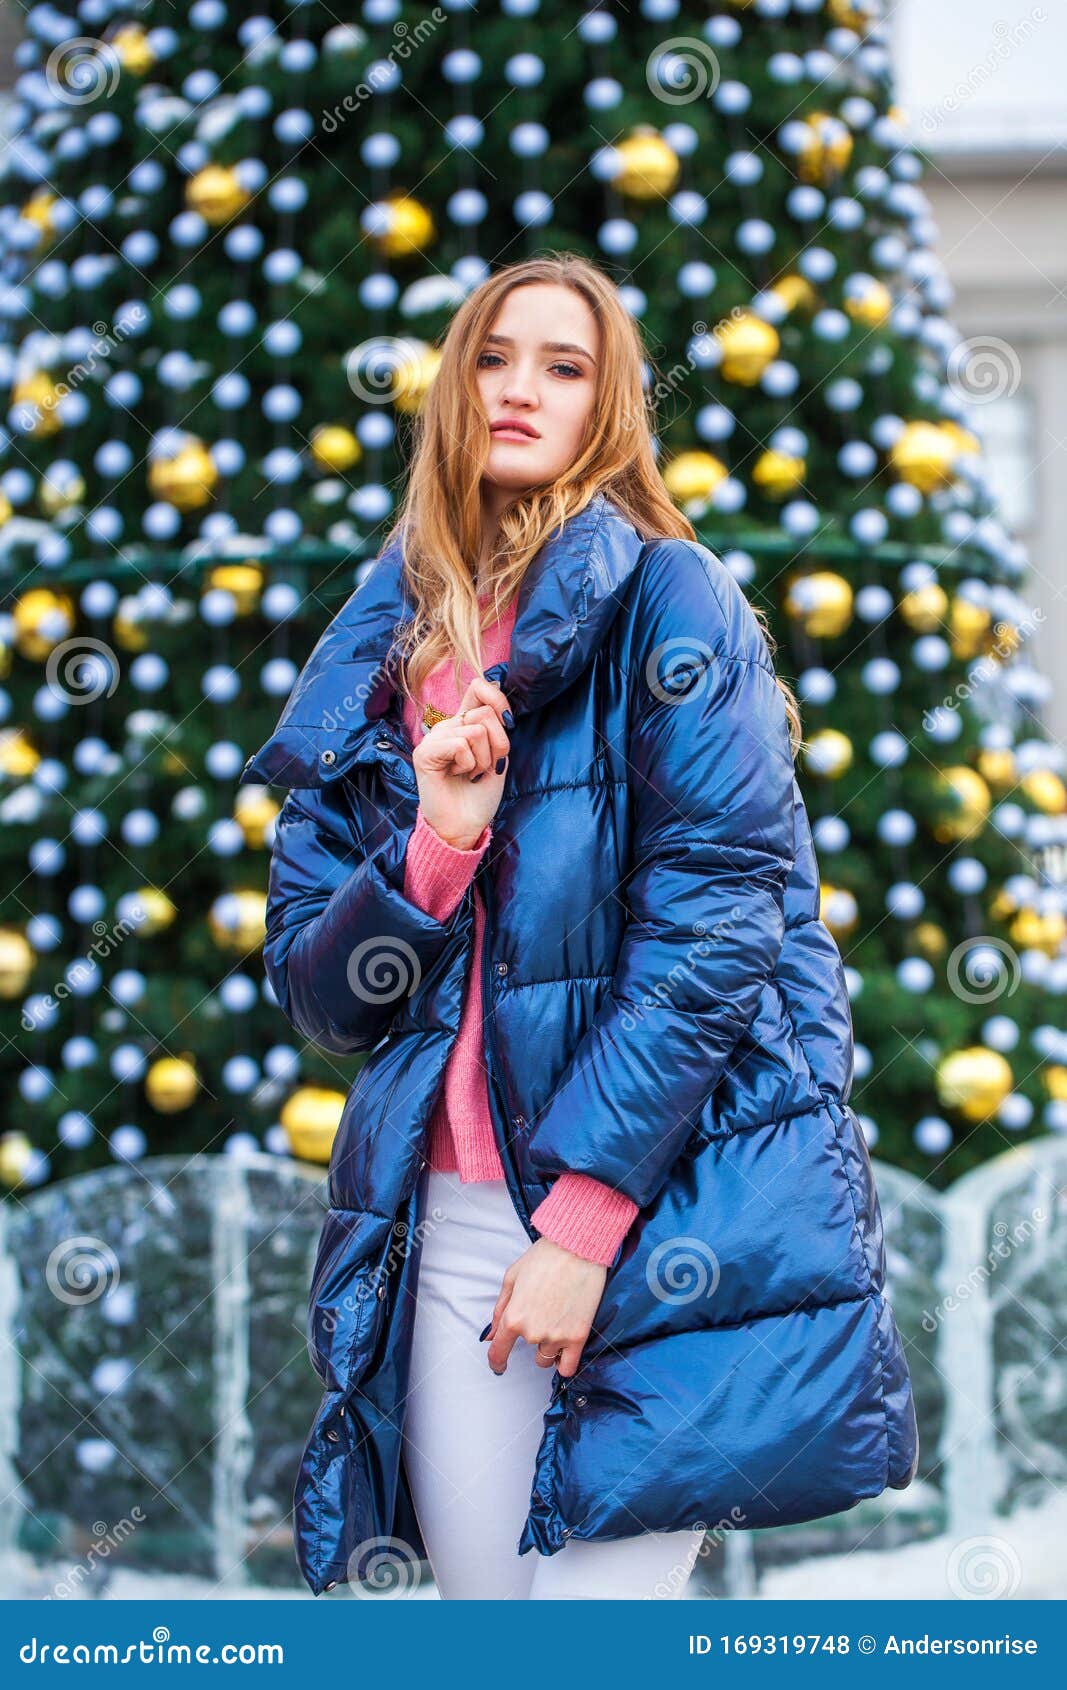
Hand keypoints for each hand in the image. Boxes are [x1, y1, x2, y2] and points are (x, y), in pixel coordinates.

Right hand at [413, 676, 511, 849]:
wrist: (464, 826)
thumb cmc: (479, 794)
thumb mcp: (497, 755)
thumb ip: (496, 727)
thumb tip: (498, 702)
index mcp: (462, 723)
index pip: (478, 688)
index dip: (498, 699)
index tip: (507, 724)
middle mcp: (446, 726)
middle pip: (484, 712)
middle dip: (497, 744)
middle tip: (485, 767)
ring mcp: (433, 738)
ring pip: (475, 730)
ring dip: (483, 759)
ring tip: (471, 774)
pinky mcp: (425, 753)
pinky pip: (460, 745)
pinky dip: (468, 764)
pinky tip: (458, 776)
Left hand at [485, 1237, 606, 1377]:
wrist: (578, 1248)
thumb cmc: (545, 1257)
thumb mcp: (512, 1277)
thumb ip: (500, 1310)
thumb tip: (491, 1335)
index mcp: (513, 1317)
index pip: (498, 1352)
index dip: (496, 1362)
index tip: (499, 1366)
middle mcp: (533, 1332)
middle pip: (529, 1353)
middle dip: (533, 1338)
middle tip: (544, 1314)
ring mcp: (556, 1336)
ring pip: (547, 1359)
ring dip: (549, 1348)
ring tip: (558, 1323)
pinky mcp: (578, 1336)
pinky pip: (568, 1368)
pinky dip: (564, 1363)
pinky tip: (565, 1349)